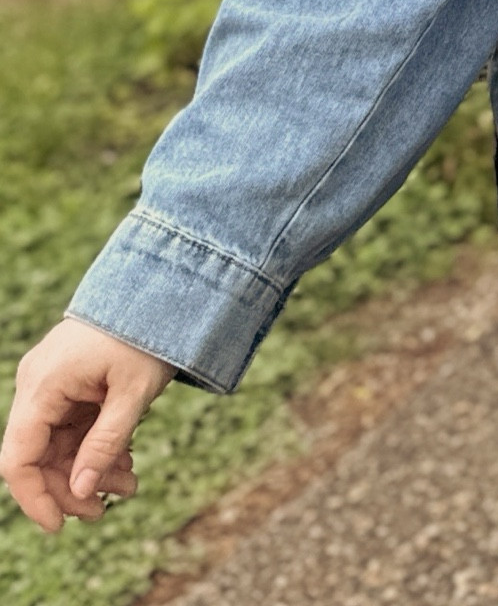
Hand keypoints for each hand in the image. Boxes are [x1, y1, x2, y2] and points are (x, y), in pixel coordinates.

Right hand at [1, 320, 173, 531]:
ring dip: (89, 468)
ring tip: (130, 484)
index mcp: (43, 385)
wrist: (163, 286)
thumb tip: (80, 493)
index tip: (61, 526)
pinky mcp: (70, 382)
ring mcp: (53, 382)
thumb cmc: (148, 334)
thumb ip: (105, 444)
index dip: (35, 498)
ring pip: (58, 443)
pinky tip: (125, 458)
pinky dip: (95, 445)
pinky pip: (72, 425)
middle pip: (39, 455)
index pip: (18, 458)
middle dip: (73, 486)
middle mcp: (38, 384)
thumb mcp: (133, 394)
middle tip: (110, 505)